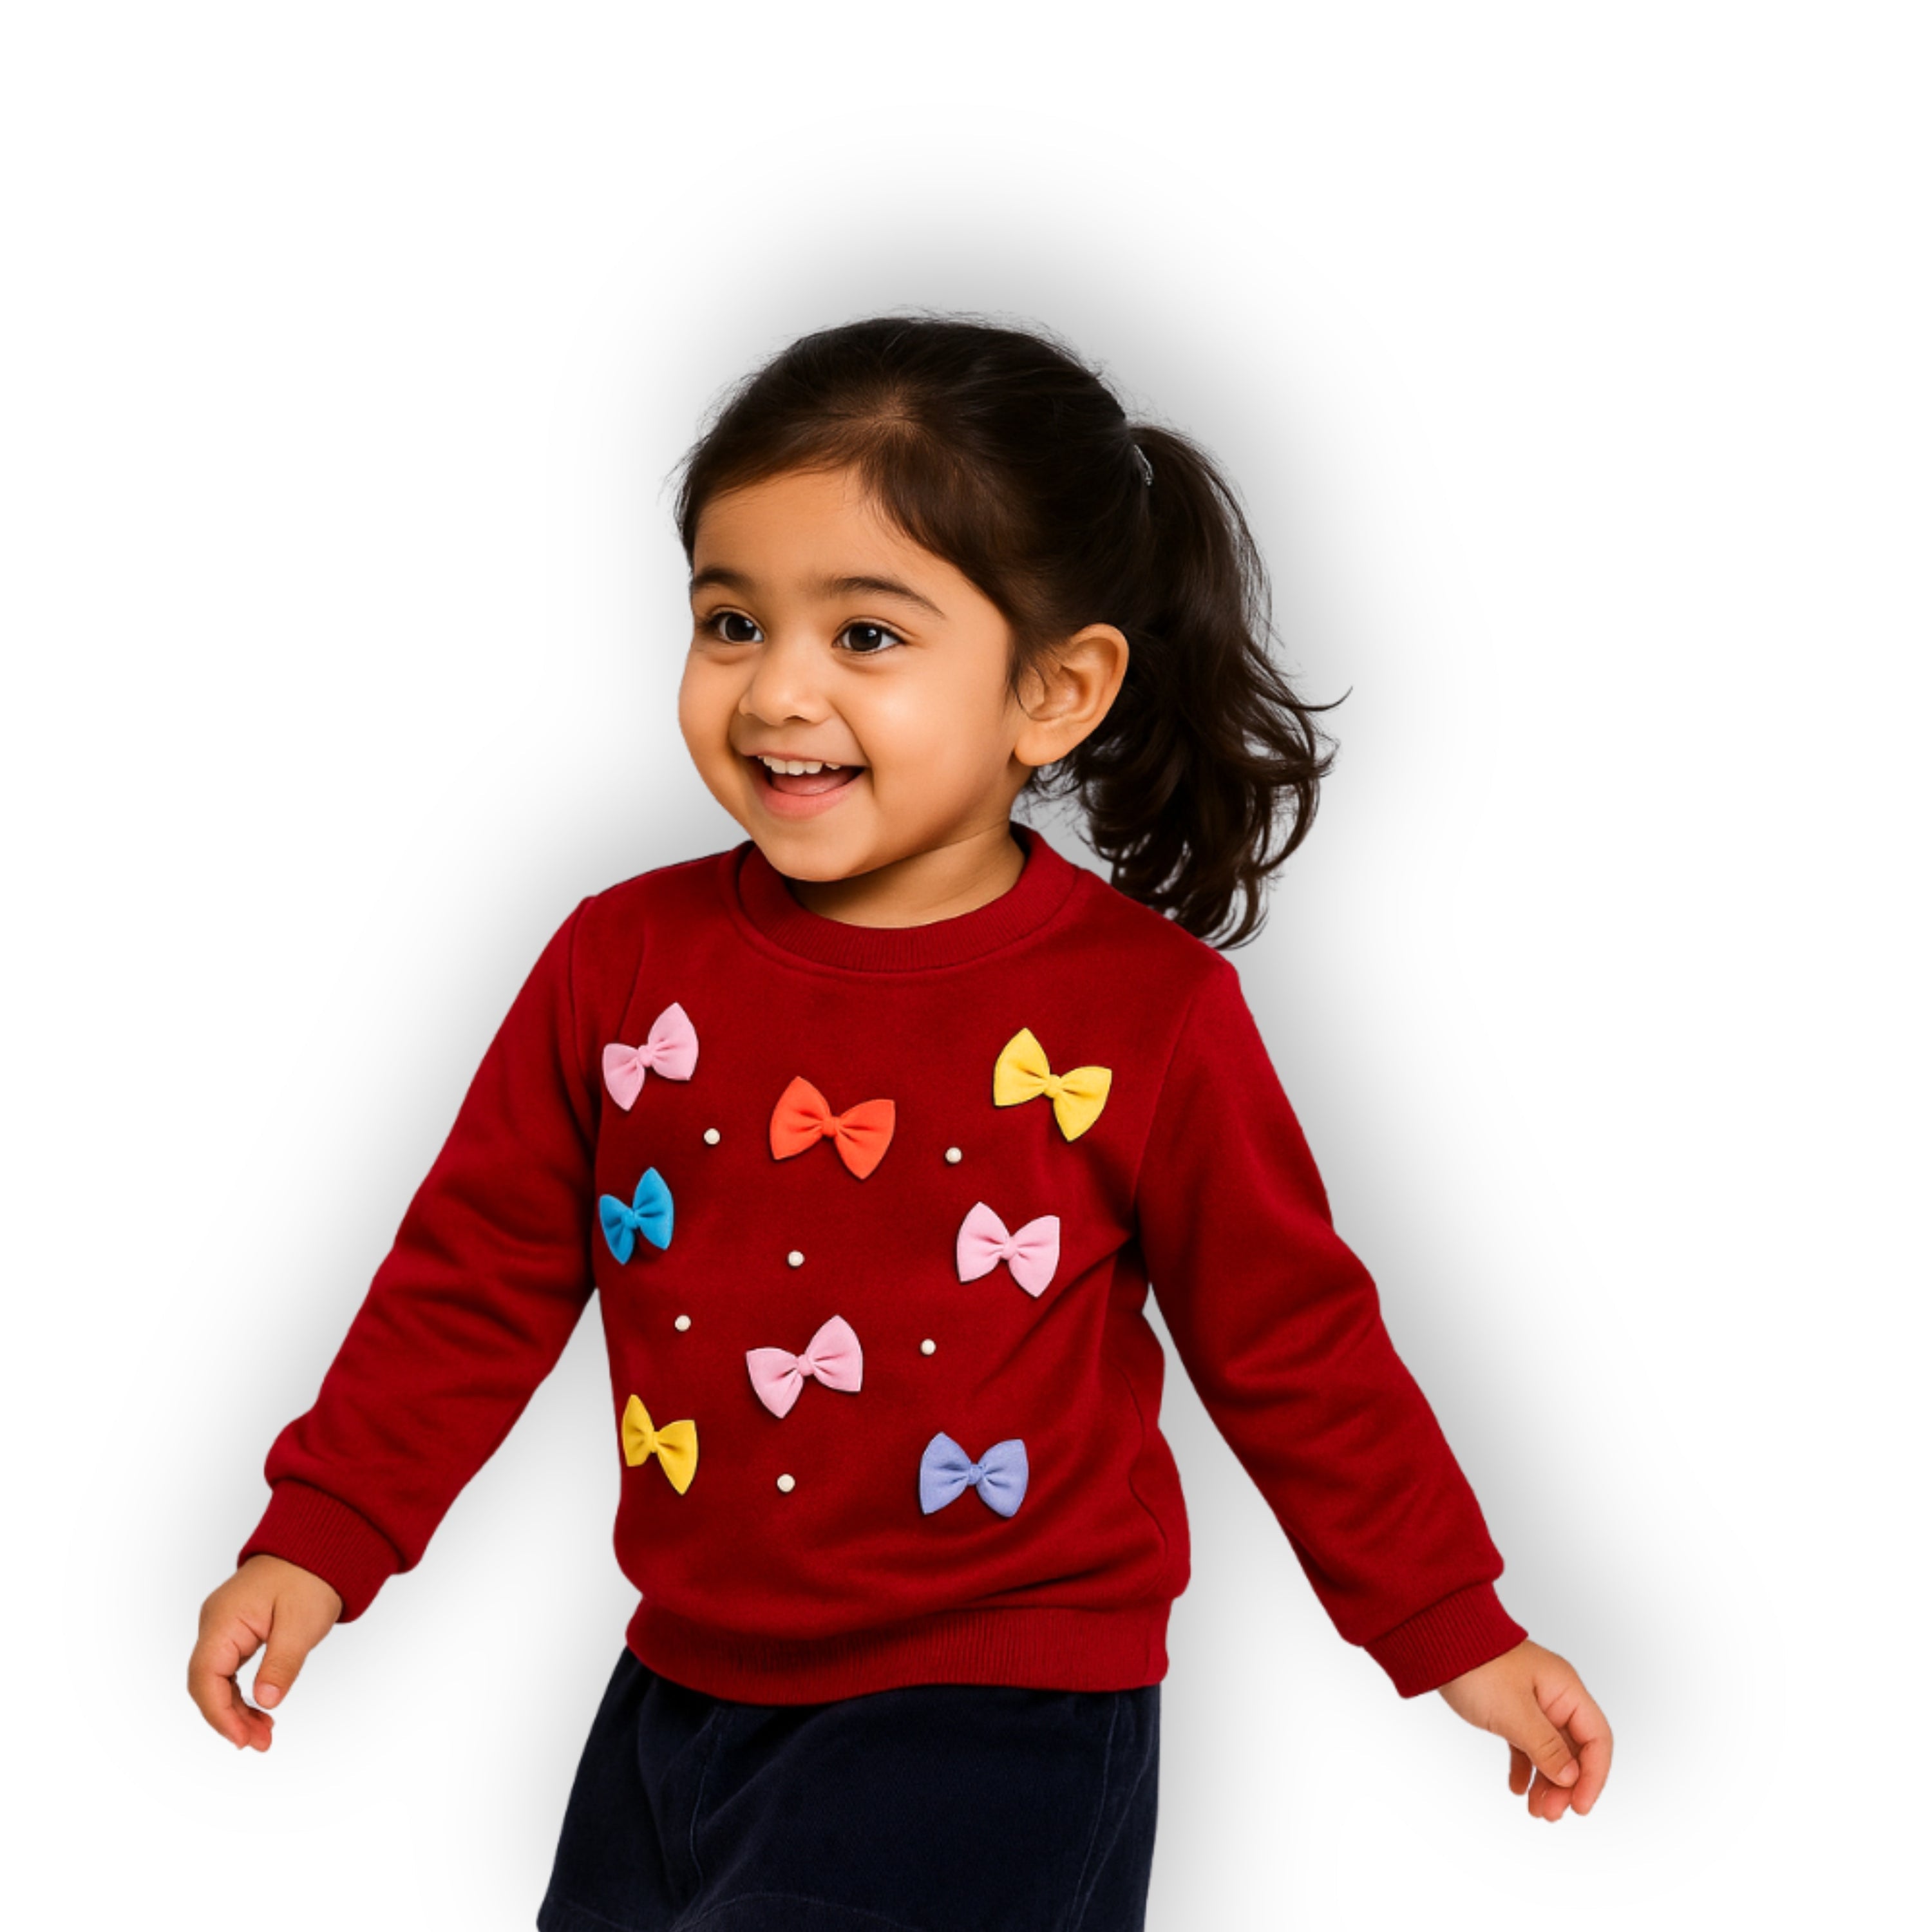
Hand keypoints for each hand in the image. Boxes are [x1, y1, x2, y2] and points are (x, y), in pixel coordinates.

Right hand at [188, 1554, 343, 1751]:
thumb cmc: (310, 1576)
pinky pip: (229, 1670)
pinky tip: (260, 1710)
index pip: (205, 1677)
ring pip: (217, 1681)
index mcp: (223, 1620)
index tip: (242, 1739)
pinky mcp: (236, 1631)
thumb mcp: (301, 1623)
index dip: (219, 1714)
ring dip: (236, 1710)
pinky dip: (242, 1694)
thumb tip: (265, 1702)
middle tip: (260, 1742)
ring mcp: (223, 1627)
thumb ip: (281, 1663)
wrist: (319, 1546)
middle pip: (206, 1683)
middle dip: (229, 1718)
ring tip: (264, 1734)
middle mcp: (215, 1624)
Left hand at [1436, 1637, 1611, 1820]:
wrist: (1437, 1640)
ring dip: (1547, 1783)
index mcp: (1565, 1690)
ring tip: (1536, 1811)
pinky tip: (1516, 1788)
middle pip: (1574, 1750)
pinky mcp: (1510, 1709)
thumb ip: (1546, 1747)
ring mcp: (1533, 1703)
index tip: (1579, 1806)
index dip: (1594, 1776)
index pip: (1596, 1739)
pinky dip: (1525, 1767)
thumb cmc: (1477, 1666)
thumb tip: (1571, 1778)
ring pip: (1550, 1752)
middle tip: (1550, 1814)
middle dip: (1566, 1786)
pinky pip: (1526, 1745)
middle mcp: (1555, 1697)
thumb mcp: (1514, 1712)